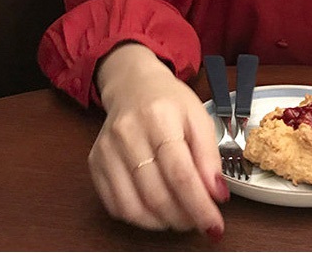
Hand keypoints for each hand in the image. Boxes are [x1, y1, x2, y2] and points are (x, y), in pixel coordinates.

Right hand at [89, 43, 227, 237]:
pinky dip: (141, 218)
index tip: (214, 225)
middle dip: (184, 217)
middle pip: (156, 194)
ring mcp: (107, 150)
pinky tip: (159, 212)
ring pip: (134, 207)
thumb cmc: (170, 102)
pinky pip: (116, 206)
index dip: (199, 205)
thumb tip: (216, 195)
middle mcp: (128, 133)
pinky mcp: (95, 163)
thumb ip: (210, 157)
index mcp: (159, 117)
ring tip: (182, 217)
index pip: (180, 173)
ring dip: (163, 222)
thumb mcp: (199, 118)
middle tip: (201, 221)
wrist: (133, 86)